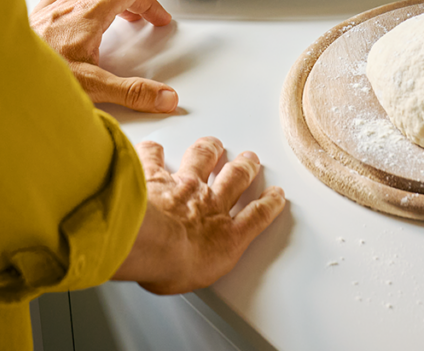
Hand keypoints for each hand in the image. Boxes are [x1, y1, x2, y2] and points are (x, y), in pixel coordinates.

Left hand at [29, 0, 178, 113]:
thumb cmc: (32, 77)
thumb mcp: (92, 88)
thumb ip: (133, 93)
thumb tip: (165, 97)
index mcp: (88, 14)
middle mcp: (68, 7)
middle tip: (155, 15)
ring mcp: (49, 12)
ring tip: (119, 12)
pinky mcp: (33, 21)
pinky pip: (60, 0)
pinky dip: (77, 3)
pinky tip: (73, 16)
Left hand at [113, 136, 286, 293]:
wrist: (148, 240)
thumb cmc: (171, 264)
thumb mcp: (198, 277)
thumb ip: (200, 265)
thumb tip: (188, 267)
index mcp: (225, 235)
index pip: (256, 216)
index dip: (268, 204)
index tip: (275, 196)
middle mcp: (208, 203)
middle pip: (235, 179)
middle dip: (245, 168)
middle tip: (249, 160)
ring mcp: (183, 184)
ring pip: (202, 159)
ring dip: (209, 150)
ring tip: (213, 145)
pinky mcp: (156, 174)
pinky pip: (156, 157)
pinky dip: (154, 151)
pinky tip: (154, 148)